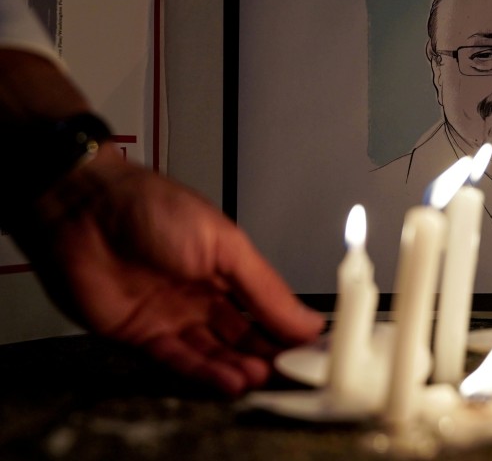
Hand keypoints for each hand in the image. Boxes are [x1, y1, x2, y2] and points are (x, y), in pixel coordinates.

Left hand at [16, 143, 323, 395]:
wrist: (84, 209)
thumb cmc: (149, 206)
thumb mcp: (226, 245)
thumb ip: (267, 289)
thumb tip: (305, 316)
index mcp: (227, 266)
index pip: (267, 306)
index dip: (289, 327)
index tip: (313, 347)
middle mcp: (201, 293)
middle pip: (243, 334)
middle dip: (268, 354)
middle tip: (292, 370)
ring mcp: (172, 315)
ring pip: (214, 352)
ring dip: (238, 367)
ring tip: (261, 378)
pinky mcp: (141, 334)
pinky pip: (178, 360)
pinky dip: (204, 372)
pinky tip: (228, 380)